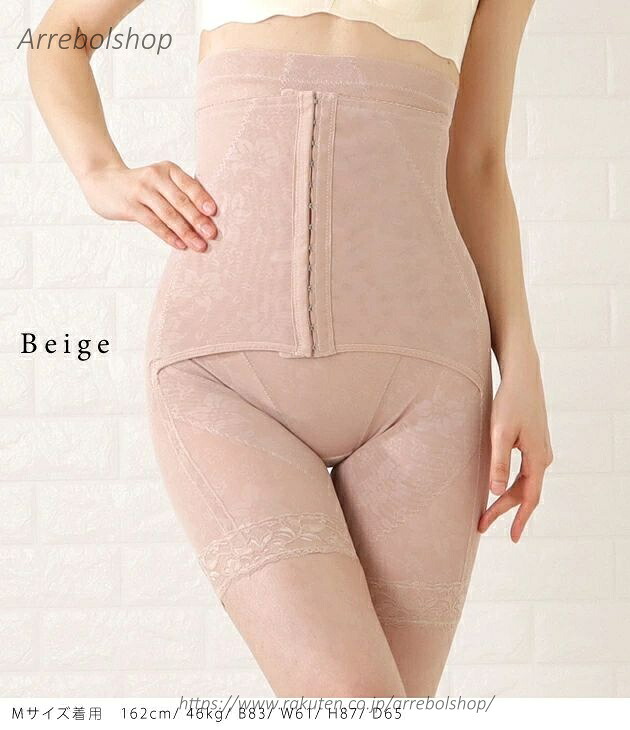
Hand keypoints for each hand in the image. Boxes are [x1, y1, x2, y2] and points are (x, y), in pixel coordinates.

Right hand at [78, 161, 217, 251]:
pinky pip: (153, 223)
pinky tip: (180, 245)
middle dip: (198, 219)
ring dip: (186, 232)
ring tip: (200, 245)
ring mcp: (141, 191)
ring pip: (168, 214)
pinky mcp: (130, 206)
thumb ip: (180, 194)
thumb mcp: (161, 182)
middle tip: (212, 235)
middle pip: (180, 201)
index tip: (214, 213)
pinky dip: (168, 235)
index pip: (189, 185)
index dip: (202, 199)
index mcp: (168, 169)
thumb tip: (207, 219)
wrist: (102, 181)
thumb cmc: (142, 186)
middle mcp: (155, 177)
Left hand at [478, 355, 552, 541]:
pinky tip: (499, 487)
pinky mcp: (533, 442)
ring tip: (487, 512)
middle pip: (525, 492)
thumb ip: (498, 462)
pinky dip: (511, 484)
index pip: (529, 497)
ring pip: (524, 482)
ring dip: (506, 498)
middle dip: (504, 510)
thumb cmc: (510, 401)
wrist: (522, 375)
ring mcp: (539, 449)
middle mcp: (543, 456)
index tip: (512, 539)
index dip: (519, 519)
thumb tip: (494, 492)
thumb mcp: (500, 432)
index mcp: (537, 457)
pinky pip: (524, 471)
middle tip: (481, 525)